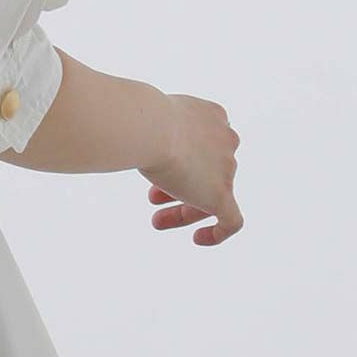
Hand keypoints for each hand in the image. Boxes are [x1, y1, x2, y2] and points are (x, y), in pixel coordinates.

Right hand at [139, 94, 242, 245]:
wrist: (147, 126)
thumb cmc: (137, 118)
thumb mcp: (148, 117)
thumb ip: (149, 127)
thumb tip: (125, 134)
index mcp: (212, 117)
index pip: (203, 145)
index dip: (182, 161)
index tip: (158, 171)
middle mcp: (225, 140)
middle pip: (207, 171)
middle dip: (179, 186)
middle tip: (152, 199)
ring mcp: (226, 168)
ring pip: (211, 195)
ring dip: (184, 209)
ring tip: (156, 221)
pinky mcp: (222, 194)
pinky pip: (231, 221)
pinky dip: (217, 233)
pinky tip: (198, 239)